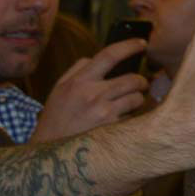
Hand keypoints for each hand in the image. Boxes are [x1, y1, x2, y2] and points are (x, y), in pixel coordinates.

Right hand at [31, 40, 148, 141]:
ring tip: (127, 105)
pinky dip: (131, 117)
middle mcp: (93, 95)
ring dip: (137, 100)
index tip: (142, 43)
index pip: (109, 55)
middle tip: (139, 85)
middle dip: (141, 81)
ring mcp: (104, 113)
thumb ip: (77, 70)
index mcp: (79, 82)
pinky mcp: (113, 129)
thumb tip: (95, 57)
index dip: (129, 46)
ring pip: (137, 98)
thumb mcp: (60, 90)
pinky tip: (119, 122)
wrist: (51, 152)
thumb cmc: (57, 118)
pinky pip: (133, 117)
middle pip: (133, 78)